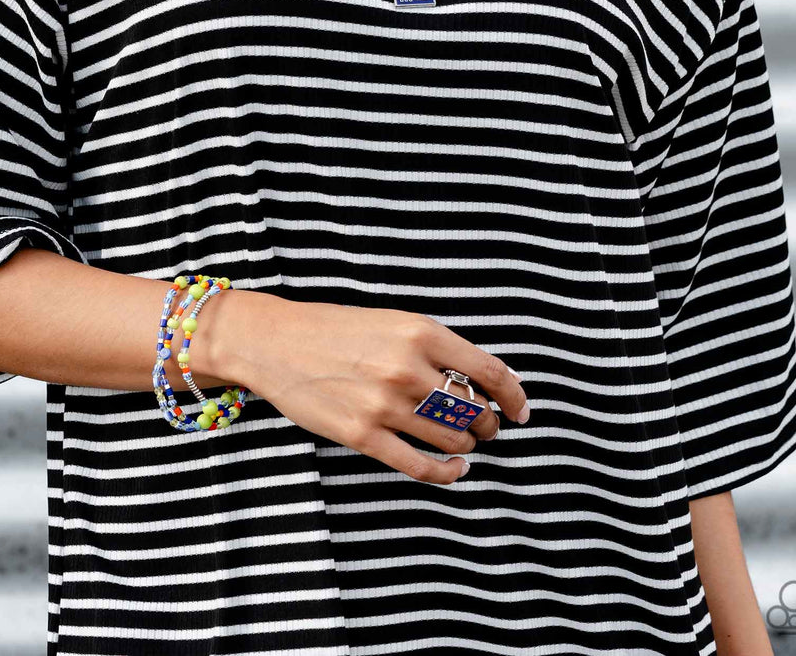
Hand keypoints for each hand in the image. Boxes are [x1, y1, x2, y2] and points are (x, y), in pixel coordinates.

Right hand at [234, 296, 529, 486]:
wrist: (275, 342)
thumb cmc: (336, 329)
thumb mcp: (392, 322)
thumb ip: (435, 348)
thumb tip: (484, 382)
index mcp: (419, 331)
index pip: (488, 371)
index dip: (513, 395)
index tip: (520, 409)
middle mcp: (408, 368)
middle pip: (473, 410)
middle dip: (487, 423)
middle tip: (486, 427)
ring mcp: (385, 405)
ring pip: (452, 440)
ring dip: (466, 445)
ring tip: (464, 443)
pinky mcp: (364, 437)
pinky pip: (420, 467)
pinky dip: (446, 473)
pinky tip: (453, 469)